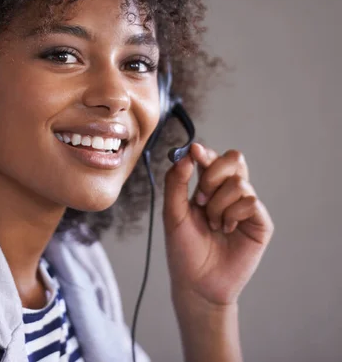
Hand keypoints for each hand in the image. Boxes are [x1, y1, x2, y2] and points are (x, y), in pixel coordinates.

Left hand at [163, 142, 273, 306]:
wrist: (197, 282)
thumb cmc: (183, 249)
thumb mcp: (172, 213)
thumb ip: (176, 182)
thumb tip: (187, 154)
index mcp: (208, 188)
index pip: (212, 158)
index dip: (205, 152)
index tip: (195, 152)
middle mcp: (229, 193)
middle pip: (234, 159)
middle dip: (213, 174)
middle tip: (200, 198)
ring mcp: (246, 207)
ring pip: (239, 183)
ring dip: (218, 203)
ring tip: (212, 223)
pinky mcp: (260, 223)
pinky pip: (251, 202)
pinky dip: (232, 214)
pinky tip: (226, 229)